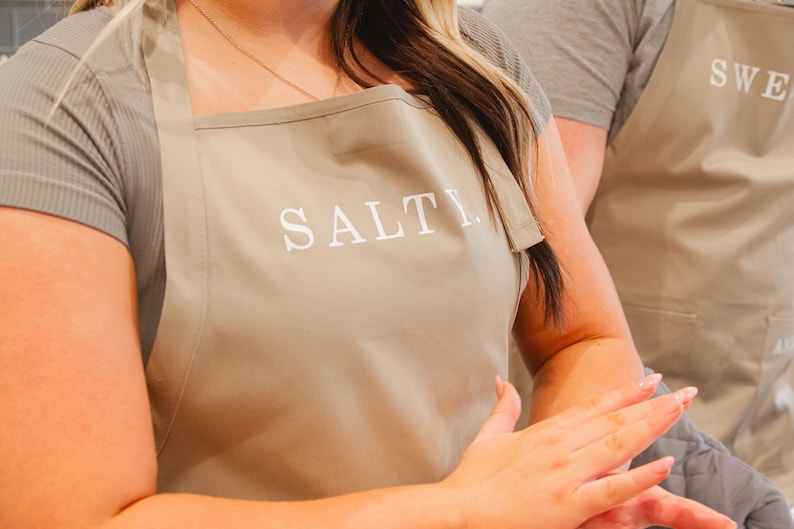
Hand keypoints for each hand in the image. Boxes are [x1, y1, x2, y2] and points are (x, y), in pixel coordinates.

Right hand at [439, 374, 735, 528]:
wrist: (457, 512)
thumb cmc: (471, 480)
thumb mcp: (488, 438)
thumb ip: (502, 408)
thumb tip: (501, 381)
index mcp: (545, 432)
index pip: (595, 407)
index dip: (627, 393)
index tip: (652, 380)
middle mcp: (560, 447)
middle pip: (616, 420)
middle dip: (654, 405)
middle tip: (685, 392)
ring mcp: (566, 474)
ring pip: (620, 445)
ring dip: (654, 426)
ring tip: (681, 411)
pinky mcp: (569, 504)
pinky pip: (612, 488)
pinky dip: (639, 476)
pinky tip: (665, 464)